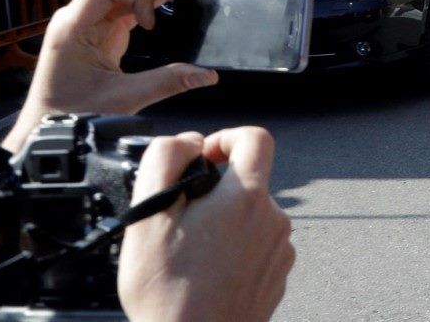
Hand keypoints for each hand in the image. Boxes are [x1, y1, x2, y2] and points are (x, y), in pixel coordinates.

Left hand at [2, 0, 219, 151]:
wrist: (45, 129)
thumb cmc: (70, 114)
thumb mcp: (123, 99)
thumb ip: (167, 82)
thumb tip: (205, 74)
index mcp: (74, 26)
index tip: (152, 25)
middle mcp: (79, 18)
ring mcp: (90, 23)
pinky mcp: (100, 32)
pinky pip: (127, 6)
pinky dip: (152, 2)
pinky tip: (173, 1)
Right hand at [120, 127, 293, 321]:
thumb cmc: (168, 291)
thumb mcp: (148, 214)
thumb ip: (165, 159)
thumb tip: (190, 141)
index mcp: (246, 198)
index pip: (256, 138)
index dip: (226, 138)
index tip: (202, 158)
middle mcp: (274, 220)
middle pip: (249, 182)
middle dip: (216, 191)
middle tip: (182, 219)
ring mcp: (280, 250)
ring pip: (252, 216)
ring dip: (225, 223)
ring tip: (192, 254)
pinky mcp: (278, 275)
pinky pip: (258, 246)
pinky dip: (236, 250)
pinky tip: (209, 273)